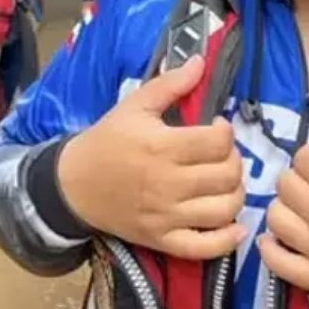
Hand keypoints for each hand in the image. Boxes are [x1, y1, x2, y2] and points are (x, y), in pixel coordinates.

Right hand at [57, 56, 247, 259]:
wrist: (73, 184)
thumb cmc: (107, 141)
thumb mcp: (134, 106)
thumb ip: (169, 83)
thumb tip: (201, 60)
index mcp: (161, 146)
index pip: (217, 142)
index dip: (226, 132)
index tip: (216, 128)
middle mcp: (167, 183)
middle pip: (226, 175)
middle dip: (233, 160)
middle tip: (221, 155)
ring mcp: (166, 216)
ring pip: (224, 209)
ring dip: (235, 194)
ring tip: (224, 182)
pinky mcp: (162, 240)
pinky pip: (205, 247)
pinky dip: (227, 240)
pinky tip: (235, 226)